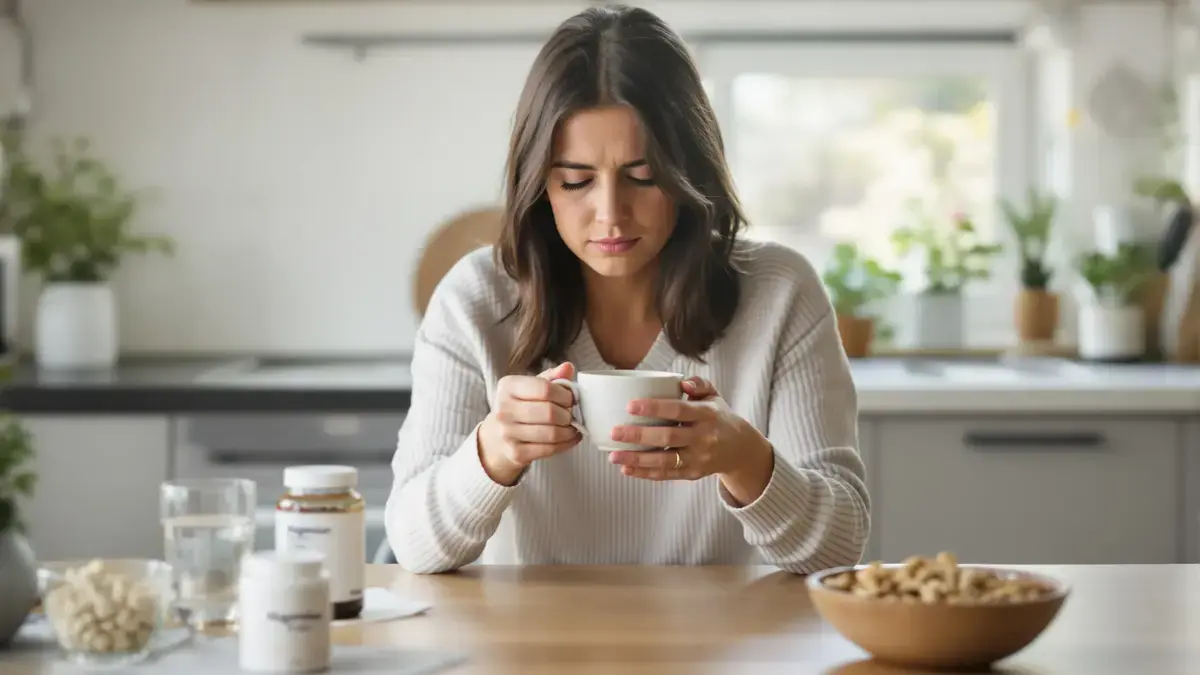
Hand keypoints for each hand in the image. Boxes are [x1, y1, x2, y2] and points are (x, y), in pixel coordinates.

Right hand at [478, 362, 581, 485]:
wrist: (495, 439)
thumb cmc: (518, 407)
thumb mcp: (529, 387)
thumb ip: (550, 378)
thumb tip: (568, 367)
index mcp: (508, 387)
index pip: (545, 389)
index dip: (565, 394)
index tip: (571, 398)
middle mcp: (504, 409)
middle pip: (550, 412)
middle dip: (568, 414)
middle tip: (573, 414)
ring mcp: (508, 433)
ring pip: (552, 433)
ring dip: (570, 431)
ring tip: (574, 427)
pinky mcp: (516, 453)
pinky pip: (549, 449)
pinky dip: (566, 444)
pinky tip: (570, 438)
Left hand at [607, 377, 774, 503]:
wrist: (740, 449)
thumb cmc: (718, 417)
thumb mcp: (714, 396)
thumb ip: (699, 384)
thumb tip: (683, 382)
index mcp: (707, 415)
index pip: (679, 410)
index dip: (654, 408)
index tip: (630, 405)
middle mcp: (703, 438)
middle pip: (668, 438)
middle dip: (639, 436)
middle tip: (615, 432)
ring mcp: (698, 458)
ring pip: (664, 461)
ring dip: (637, 459)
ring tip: (614, 456)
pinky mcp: (692, 473)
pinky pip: (666, 475)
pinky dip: (645, 473)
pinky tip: (626, 468)